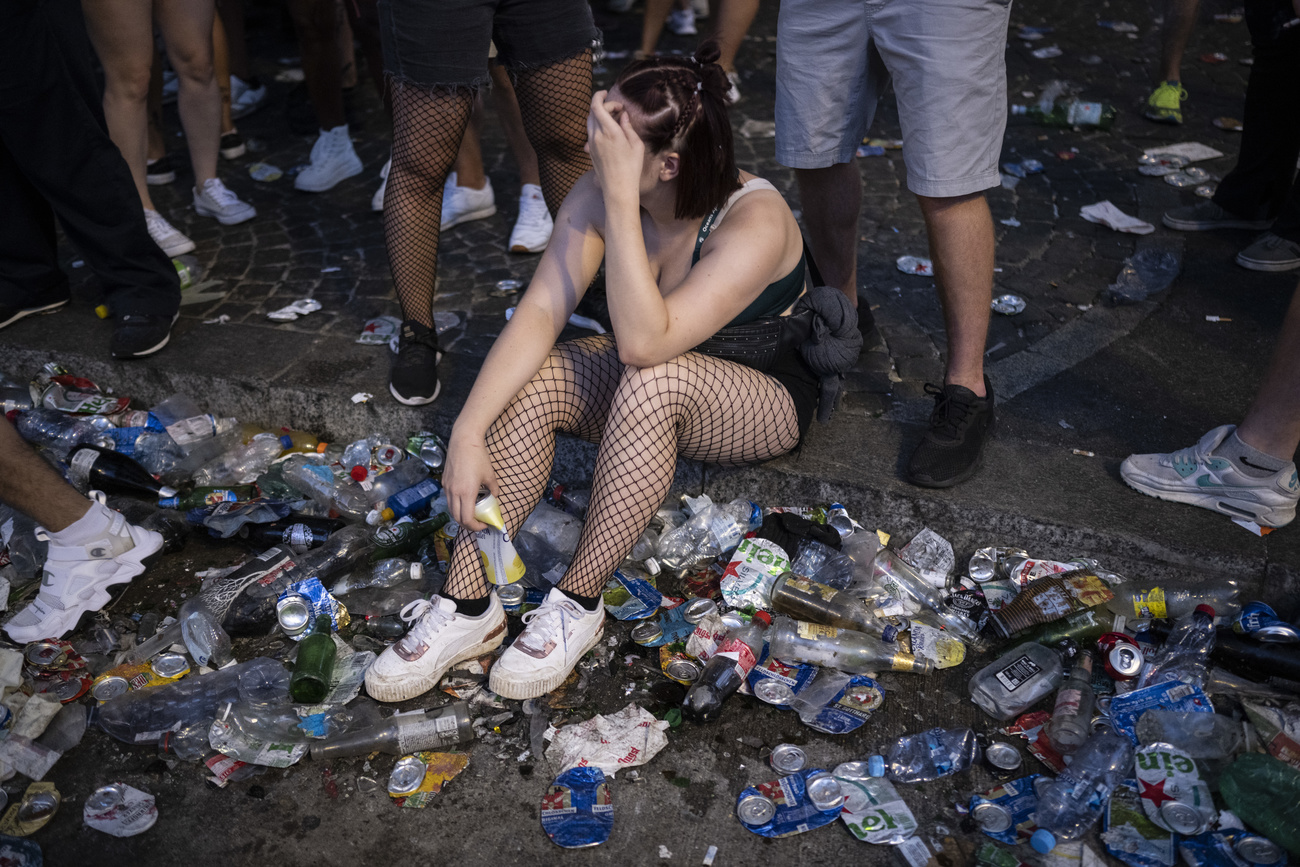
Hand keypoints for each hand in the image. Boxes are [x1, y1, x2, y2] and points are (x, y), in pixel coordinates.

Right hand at [442, 434, 496, 531]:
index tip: (484, 524)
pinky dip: (456, 505)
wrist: (463, 441)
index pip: (467, 519)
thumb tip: (495, 497)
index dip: (475, 527)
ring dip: (460, 515)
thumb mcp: (490, 475)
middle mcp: (454, 492)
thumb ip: (494, 489)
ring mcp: (447, 487)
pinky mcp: (444, 482)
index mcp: (466, 493)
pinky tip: (465, 500)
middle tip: (478, 523)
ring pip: (451, 509)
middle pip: (457, 518)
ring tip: (471, 514)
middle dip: (468, 525)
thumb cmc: (478, 457)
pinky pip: (449, 499)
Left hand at [586, 90, 643, 207]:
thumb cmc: (631, 168)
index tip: (608, 94)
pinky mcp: (590, 152)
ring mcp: (591, 144)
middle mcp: (596, 136)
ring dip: (599, 116)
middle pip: (592, 112)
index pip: (596, 106)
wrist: (618, 188)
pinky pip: (590, 133)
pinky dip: (597, 126)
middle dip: (603, 105)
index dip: (599, 96)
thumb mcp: (636, 145)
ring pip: (589, 122)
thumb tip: (623, 116)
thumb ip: (628, 127)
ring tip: (613, 119)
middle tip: (617, 109)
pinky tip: (609, 132)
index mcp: (609, 131)